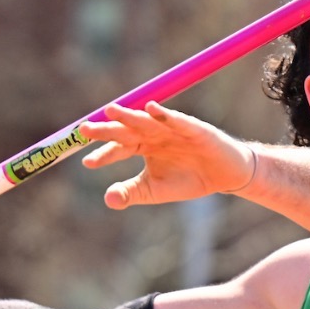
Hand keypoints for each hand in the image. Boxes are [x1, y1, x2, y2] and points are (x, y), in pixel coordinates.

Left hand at [81, 101, 254, 209]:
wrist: (225, 176)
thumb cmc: (189, 179)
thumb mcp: (155, 190)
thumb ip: (131, 192)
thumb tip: (107, 199)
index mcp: (143, 145)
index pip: (119, 147)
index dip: (103, 154)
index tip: (87, 163)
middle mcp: (154, 133)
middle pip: (126, 129)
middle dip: (106, 129)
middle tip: (84, 129)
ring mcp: (173, 128)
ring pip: (146, 120)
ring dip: (129, 115)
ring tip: (110, 111)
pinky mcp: (194, 128)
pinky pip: (176, 119)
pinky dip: (164, 114)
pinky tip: (149, 108)